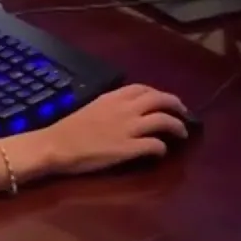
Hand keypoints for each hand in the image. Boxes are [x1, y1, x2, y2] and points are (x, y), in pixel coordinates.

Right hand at [41, 84, 189, 173]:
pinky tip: (162, 152)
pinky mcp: (129, 148)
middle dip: (176, 105)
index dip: (158, 93)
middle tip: (184, 113)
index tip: (164, 101)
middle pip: (160, 100)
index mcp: (113, 97)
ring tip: (182, 133)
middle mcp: (125, 109)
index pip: (143, 88)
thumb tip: (124, 111)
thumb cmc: (68, 129)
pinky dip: (163, 148)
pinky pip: (155, 145)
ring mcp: (129, 128)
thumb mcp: (92, 108)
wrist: (57, 145)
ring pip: (164, 120)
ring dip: (178, 126)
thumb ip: (110, 106)